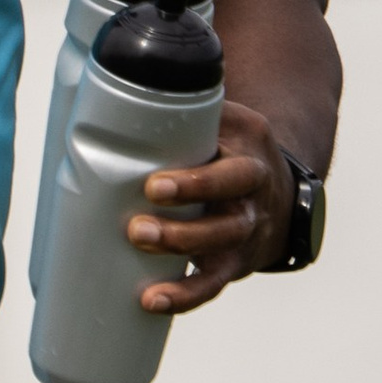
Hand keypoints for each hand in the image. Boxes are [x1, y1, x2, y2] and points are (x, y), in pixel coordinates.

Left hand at [125, 94, 295, 314]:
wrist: (278, 192)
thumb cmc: (226, 150)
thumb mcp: (220, 118)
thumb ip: (179, 106)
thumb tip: (104, 82)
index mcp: (248, 145)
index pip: (231, 157)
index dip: (195, 179)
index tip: (153, 185)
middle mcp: (254, 187)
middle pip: (231, 200)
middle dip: (185, 212)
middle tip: (138, 222)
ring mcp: (248, 227)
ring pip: (223, 243)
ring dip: (180, 248)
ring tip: (139, 246)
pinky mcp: (235, 262)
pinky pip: (213, 283)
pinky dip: (185, 295)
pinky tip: (153, 300)